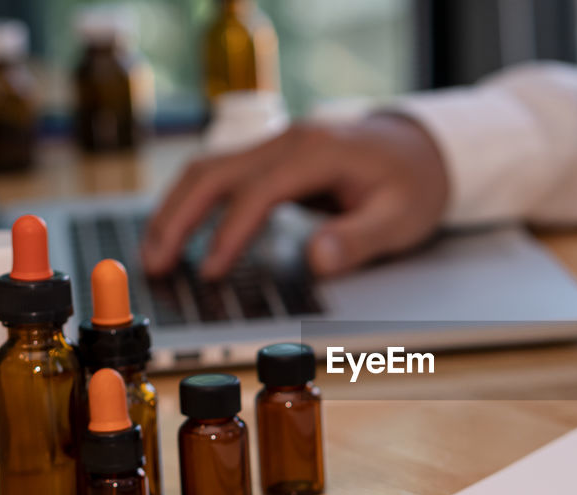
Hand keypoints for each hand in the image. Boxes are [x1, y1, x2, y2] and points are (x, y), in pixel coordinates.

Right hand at [142, 114, 448, 279]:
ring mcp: (278, 144)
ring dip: (177, 209)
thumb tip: (317, 259)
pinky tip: (181, 233)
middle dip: (179, 217)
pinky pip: (223, 175)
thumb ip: (359, 240)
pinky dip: (195, 202)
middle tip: (154, 263)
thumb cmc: (414, 183)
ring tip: (155, 252)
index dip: (230, 233)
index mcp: (318, 151)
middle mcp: (290, 140)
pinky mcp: (273, 157)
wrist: (422, 148)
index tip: (211, 272)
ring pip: (209, 168)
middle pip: (215, 171)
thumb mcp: (401, 218)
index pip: (259, 191)